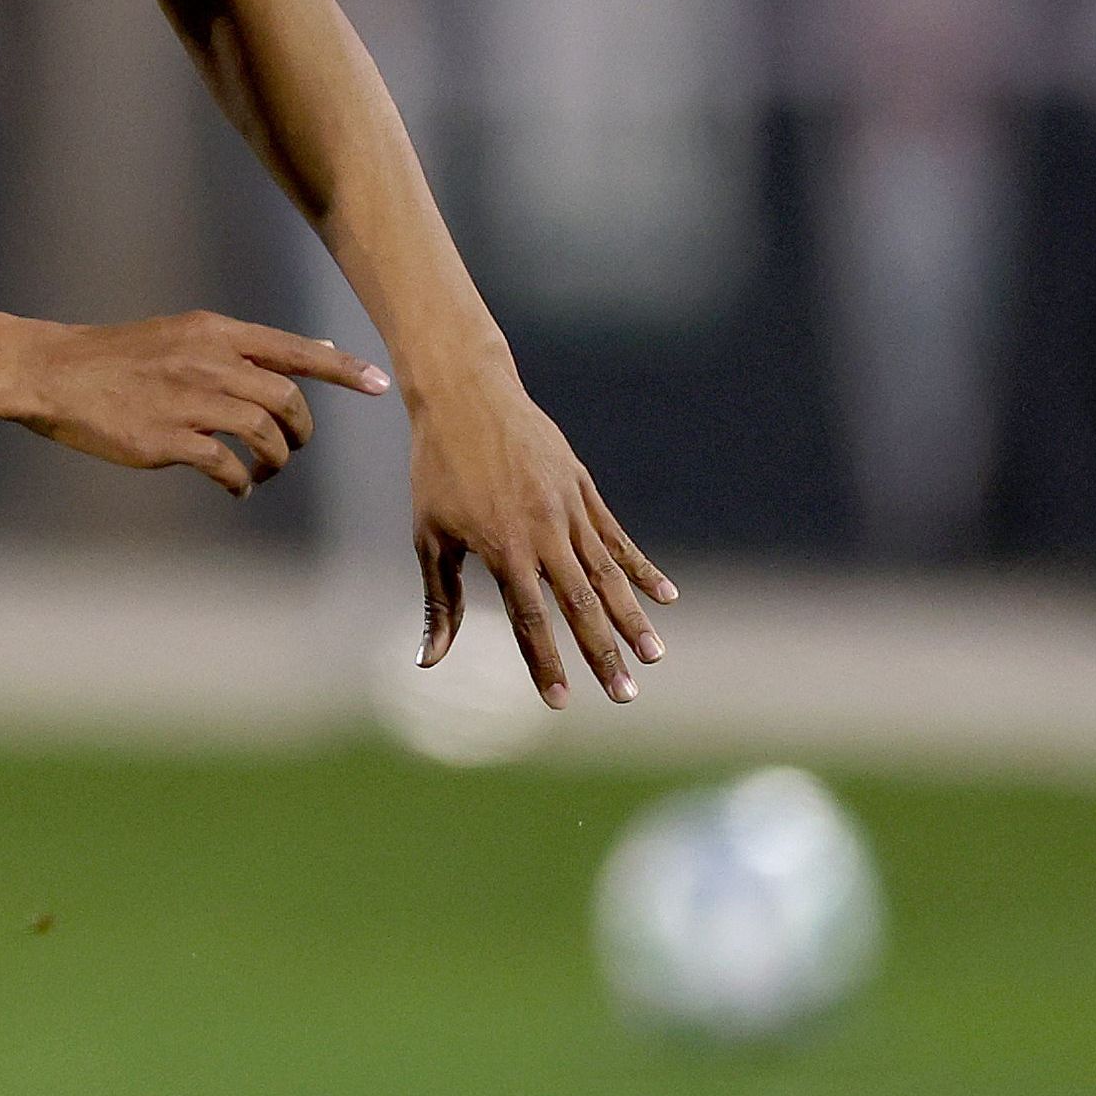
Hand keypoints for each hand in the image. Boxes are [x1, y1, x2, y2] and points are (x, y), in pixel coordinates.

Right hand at [0, 312, 381, 497]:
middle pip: (286, 398)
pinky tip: (235, 486)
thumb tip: (316, 349)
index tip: (380, 385)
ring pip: (263, 433)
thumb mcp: (187, 334)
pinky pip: (225, 464)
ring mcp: (186, 400)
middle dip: (301, 431)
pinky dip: (240, 481)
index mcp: (214, 332)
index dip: (343, 370)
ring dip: (275, 460)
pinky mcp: (166, 438)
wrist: (55, 373)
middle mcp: (207, 361)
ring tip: (264, 472)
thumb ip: (248, 346)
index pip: (294, 350)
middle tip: (292, 446)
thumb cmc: (121, 357)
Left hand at [406, 368, 674, 705]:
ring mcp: (568, 508)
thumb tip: (428, 660)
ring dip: (632, 617)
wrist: (466, 394)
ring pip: (607, 573)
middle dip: (603, 652)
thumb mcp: (429, 535)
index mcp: (502, 547)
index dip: (545, 661)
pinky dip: (641, 567)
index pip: (530, 618)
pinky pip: (616, 536)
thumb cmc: (437, 470)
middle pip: (580, 603)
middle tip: (625, 694)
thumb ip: (439, 601)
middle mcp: (543, 531)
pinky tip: (666, 596)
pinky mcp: (582, 488)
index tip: (559, 701)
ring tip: (655, 655)